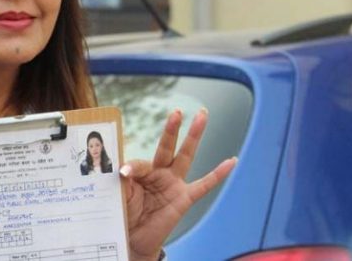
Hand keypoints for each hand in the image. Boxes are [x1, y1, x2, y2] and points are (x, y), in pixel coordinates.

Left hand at [122, 108, 236, 260]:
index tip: (122, 173)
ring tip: (203, 115)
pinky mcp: (185, 199)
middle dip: (172, 129)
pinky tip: (231, 160)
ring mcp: (174, 184)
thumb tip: (121, 169)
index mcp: (141, 171)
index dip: (131, 167)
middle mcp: (159, 173)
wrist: (133, 239)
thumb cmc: (123, 214)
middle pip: (167, 146)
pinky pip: (204, 185)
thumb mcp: (120, 196)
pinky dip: (219, 174)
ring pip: (186, 156)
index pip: (139, 163)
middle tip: (176, 111)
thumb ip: (122, 182)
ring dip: (194, 136)